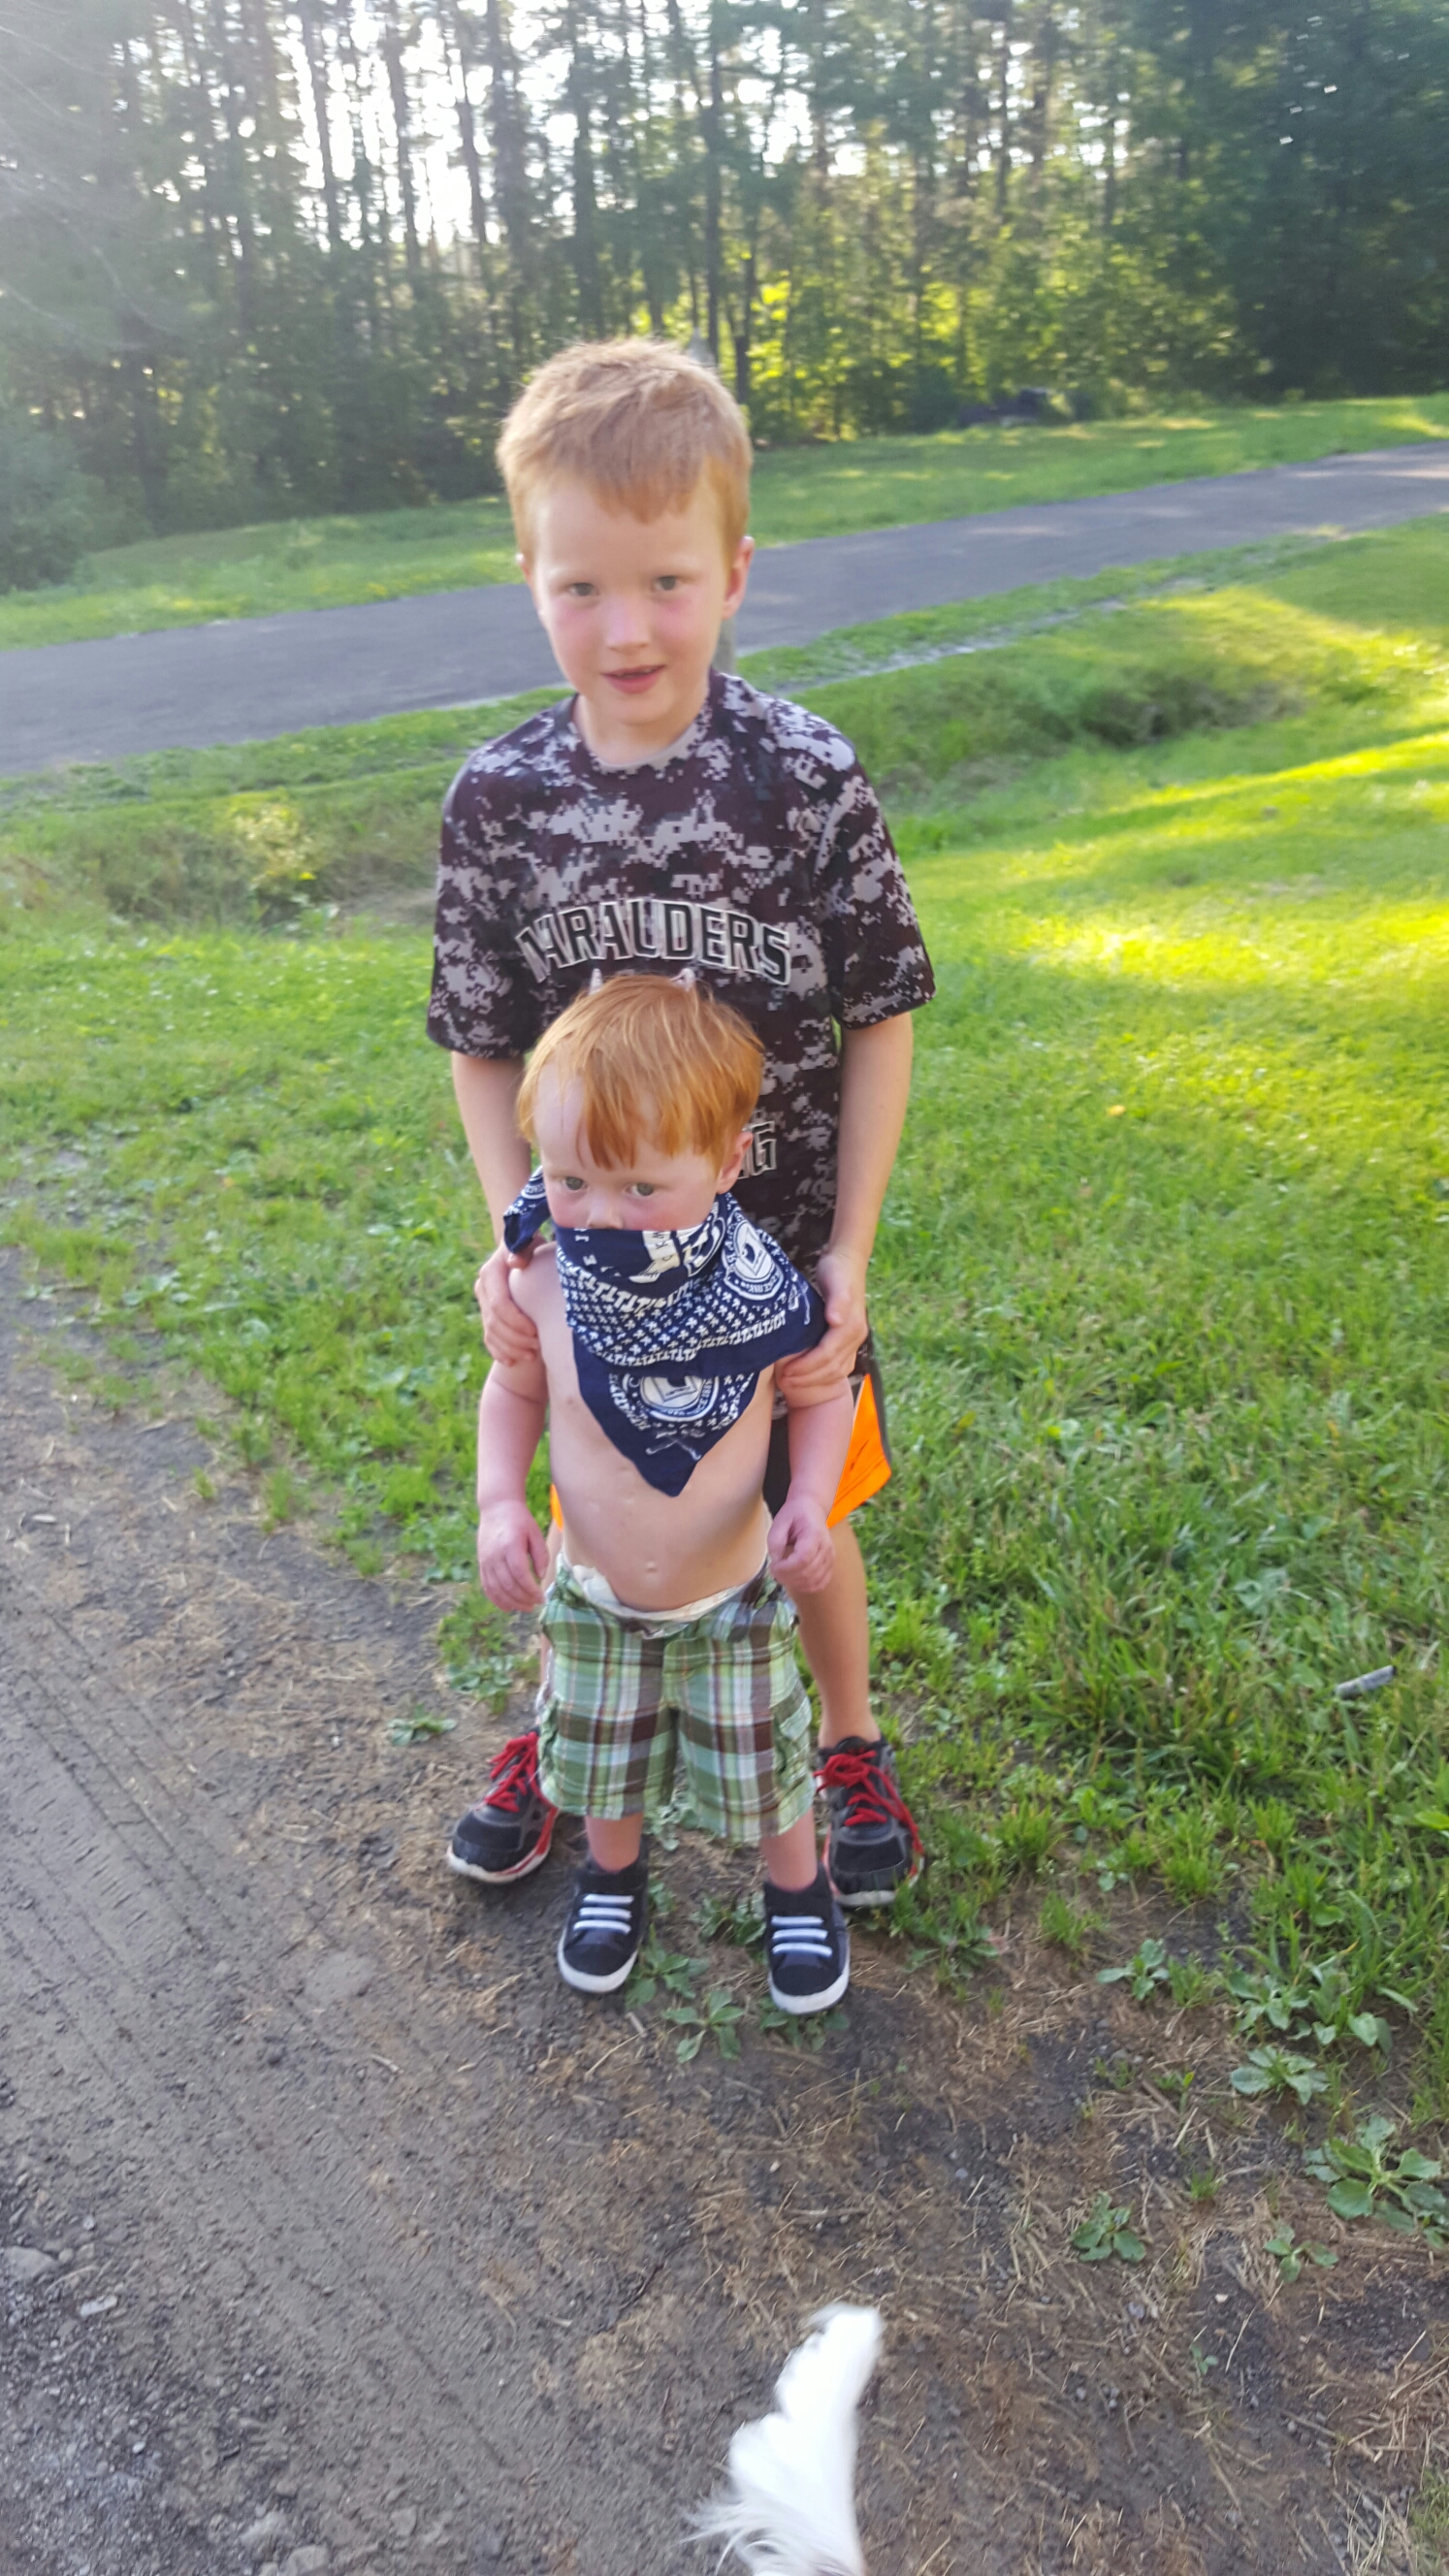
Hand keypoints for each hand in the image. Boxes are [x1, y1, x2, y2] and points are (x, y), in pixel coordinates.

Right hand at [475, 1242, 539, 1366]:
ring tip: (533, 1355)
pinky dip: (501, 1352)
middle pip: (494, 1322)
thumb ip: (525, 1249)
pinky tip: (514, 1361)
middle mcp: (483, 1288)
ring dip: (511, 1348)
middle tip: (538, 1347)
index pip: (499, 1304)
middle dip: (516, 1339)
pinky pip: (489, 1339)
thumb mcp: (533, 1244)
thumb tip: (515, 1262)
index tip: (536, 1331)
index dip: (516, 1321)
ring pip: (491, 1333)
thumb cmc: (537, 1248)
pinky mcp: (487, 1315)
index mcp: (491, 1271)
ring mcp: (484, 1303)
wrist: (527, 1251)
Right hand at [476, 1502, 548, 1611]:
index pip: (520, 1574)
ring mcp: (486, 1561)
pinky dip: (496, 1599)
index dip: (531, 1590)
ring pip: (497, 1589)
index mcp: (510, 1546)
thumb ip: (541, 1555)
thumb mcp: (535, 1533)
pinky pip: (487, 1586)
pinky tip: (508, 1607)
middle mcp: (495, 1555)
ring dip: (511, 1602)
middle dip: (523, 1599)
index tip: (542, 1598)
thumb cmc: (519, 1520)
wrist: (496, 1508)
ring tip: (525, 1608)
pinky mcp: (481, 1564)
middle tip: (536, 1605)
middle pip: (508, 1585)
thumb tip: (541, 1577)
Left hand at [768, 1493, 834, 1594]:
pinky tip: (794, 1580)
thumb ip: (775, 1541)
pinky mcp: (830, 1565)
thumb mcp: (779, 1521)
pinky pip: (820, 1583)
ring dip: (795, 1583)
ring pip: (814, 1581)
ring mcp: (831, 1558)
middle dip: (787, 1577)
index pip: (803, 1559)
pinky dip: (806, 1586)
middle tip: (774, 1570)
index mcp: (814, 1534)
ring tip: (783, 1574)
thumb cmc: (795, 1515)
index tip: (773, 1565)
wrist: (812, 1509)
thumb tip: (777, 1562)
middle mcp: (826, 1547)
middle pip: (808, 1573)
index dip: (786, 1568)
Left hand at [774, 1243, 866, 1400]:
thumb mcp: (835, 1280)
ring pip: (837, 1370)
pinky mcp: (849, 1339)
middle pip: (832, 1368)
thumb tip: (836, 1321)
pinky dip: (824, 1376)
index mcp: (851, 1326)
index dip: (806, 1367)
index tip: (786, 1372)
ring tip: (791, 1380)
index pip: (827, 1355)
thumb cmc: (837, 1270)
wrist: (848, 1262)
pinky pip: (840, 1366)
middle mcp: (856, 1336)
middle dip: (808, 1378)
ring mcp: (855, 1339)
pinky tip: (806, 1376)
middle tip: (784, 1381)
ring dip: (814, 1380)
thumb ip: (837, 1301)